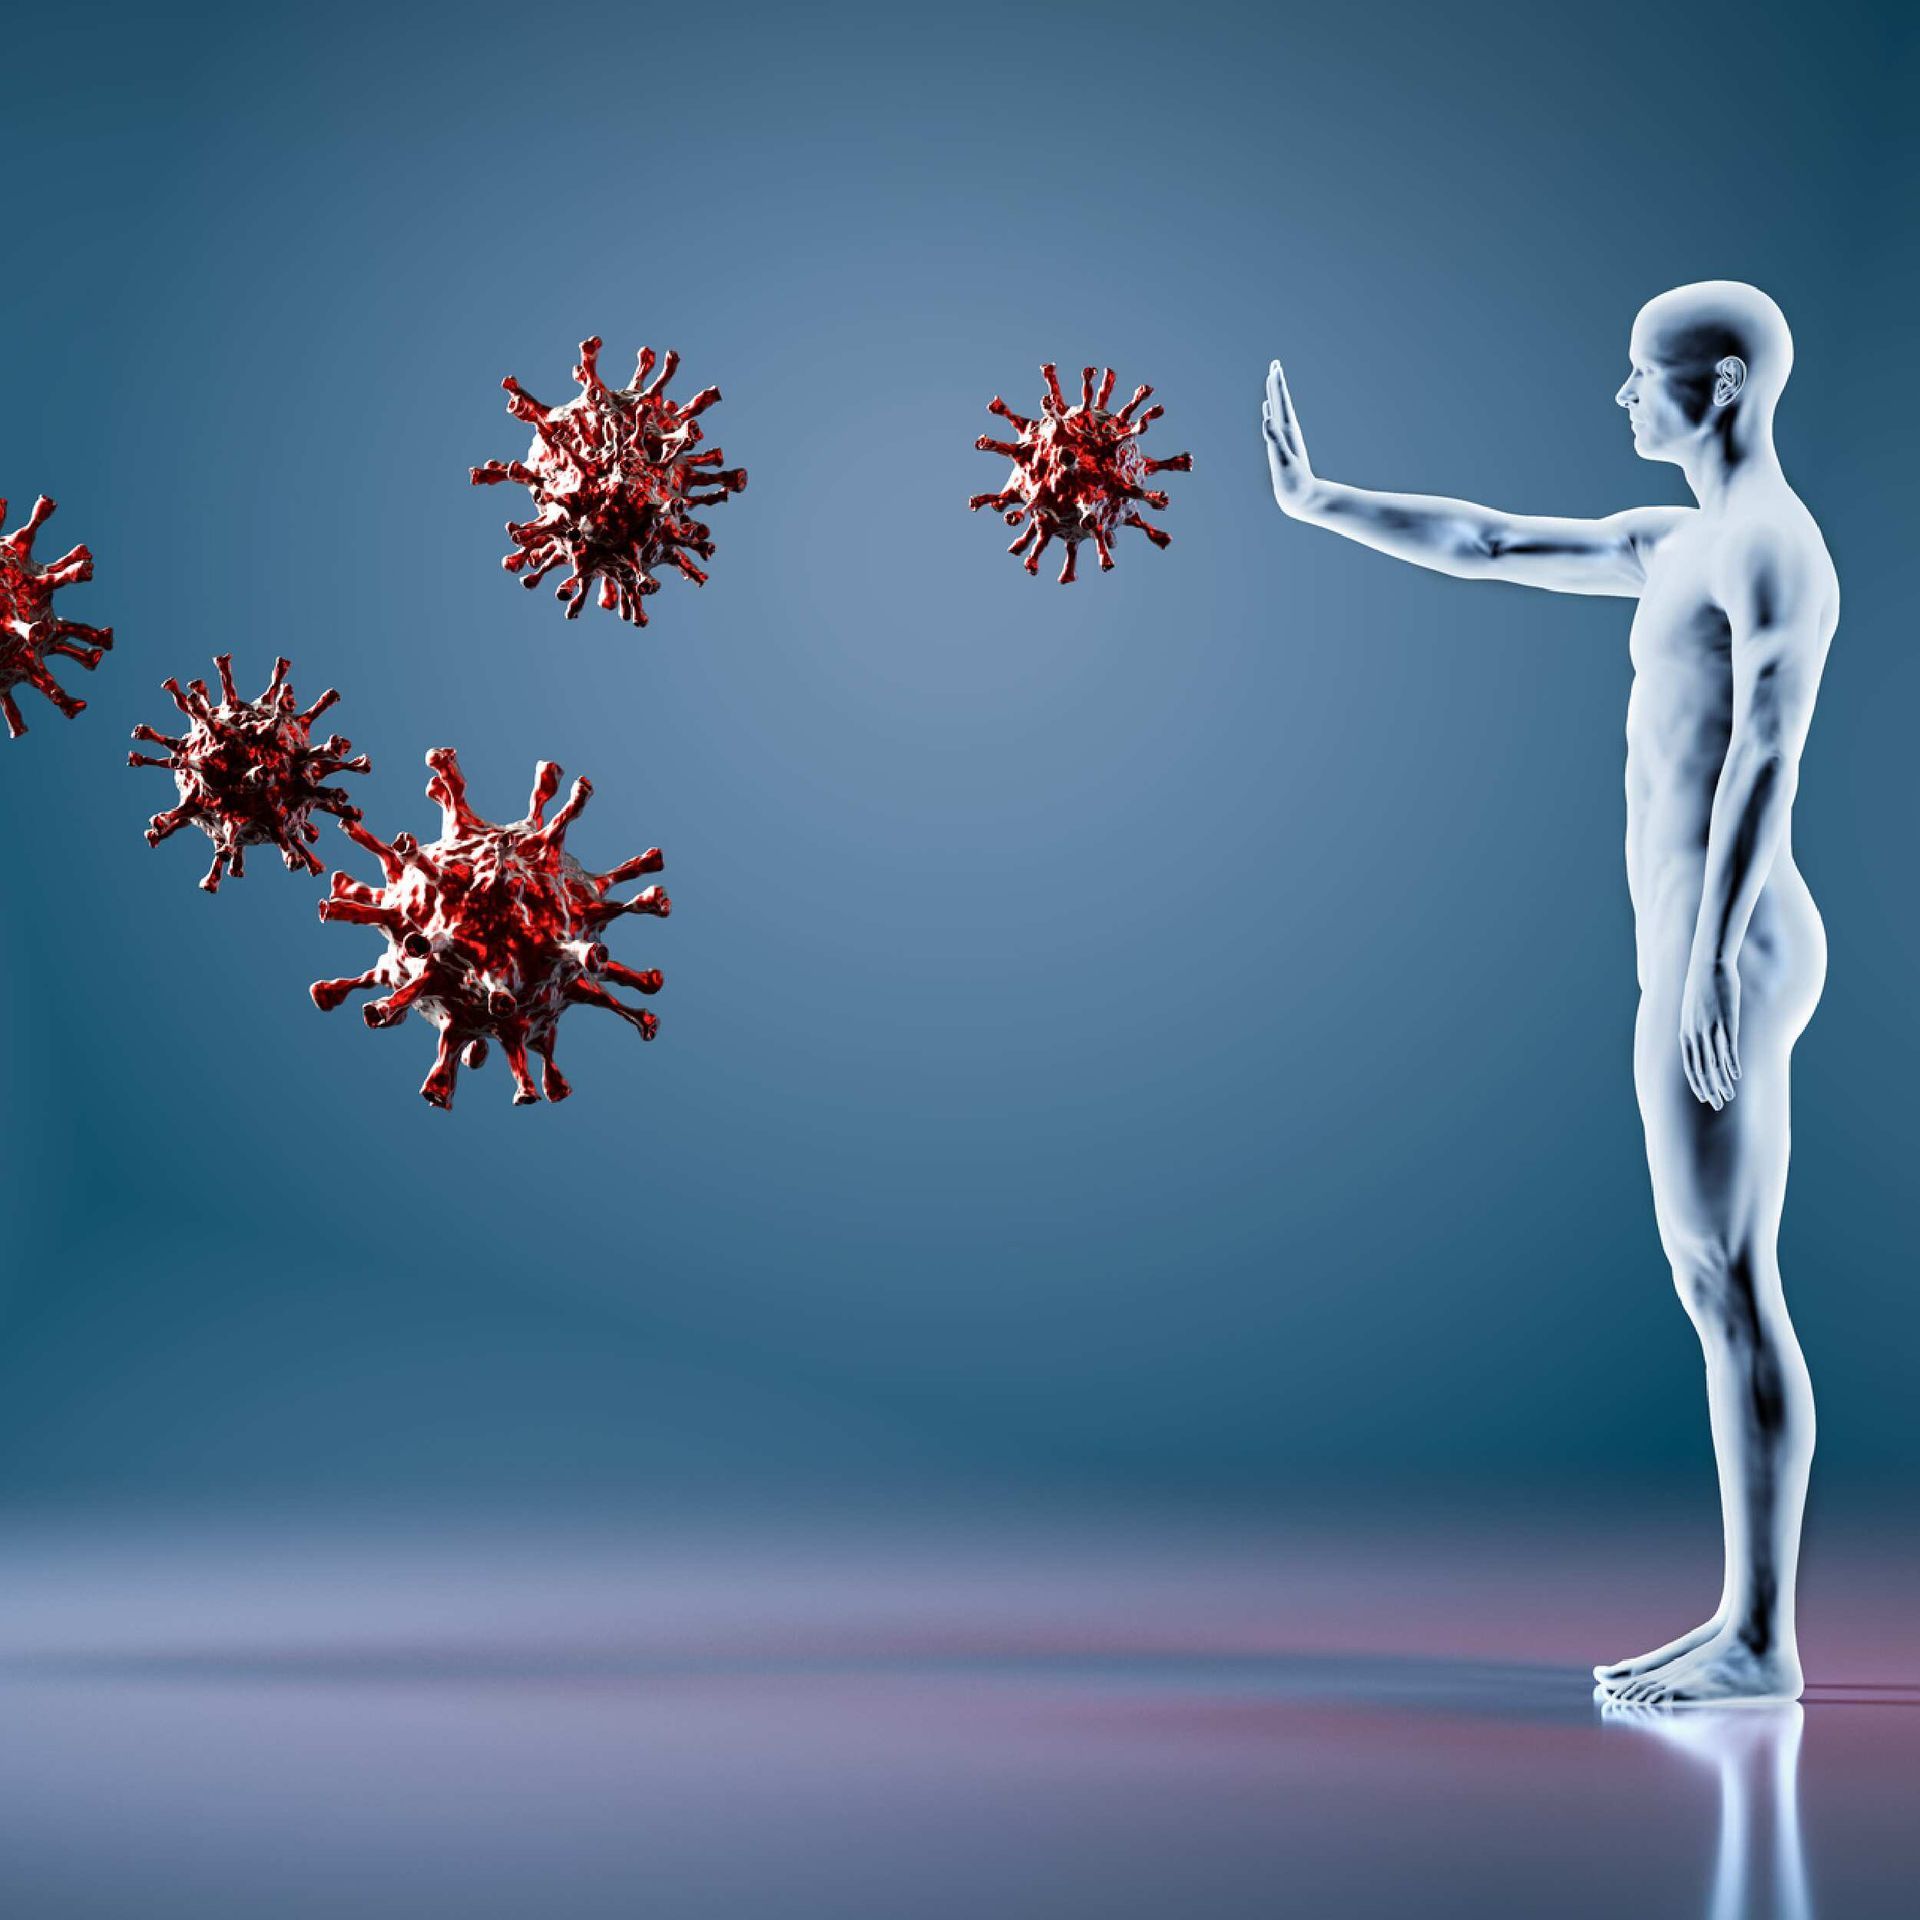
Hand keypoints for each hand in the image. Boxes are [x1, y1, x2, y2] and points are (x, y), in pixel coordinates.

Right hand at [1262, 361, 1316, 515]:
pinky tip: (1269, 412)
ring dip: (1275, 396)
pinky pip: (1275, 425)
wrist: (1304, 500)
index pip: (1282, 403)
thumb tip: (1267, 418)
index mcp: (1287, 432)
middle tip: (1275, 365)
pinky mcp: (1282, 448)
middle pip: (1282, 402)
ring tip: (1272, 382)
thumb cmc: (1294, 483)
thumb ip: (1275, 439)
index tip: (1275, 367)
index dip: (1277, 385)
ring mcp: (1285, 439)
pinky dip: (1272, 415)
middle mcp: (1288, 432)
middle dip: (1277, 384)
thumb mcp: (1283, 461)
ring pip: (1279, 412)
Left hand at [1679, 957, 1740, 1108]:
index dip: (1697, 1082)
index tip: (1704, 1097)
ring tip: (1729, 1097)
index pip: (1690, 1065)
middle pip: (1701, 1068)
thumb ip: (1692, 1026)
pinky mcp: (1725, 1021)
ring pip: (1715, 1062)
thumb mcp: (1691, 1009)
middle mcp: (1695, 1034)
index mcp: (1685, 1032)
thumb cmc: (1700, 986)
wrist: (1707, 965)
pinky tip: (1736, 1076)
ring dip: (1722, 1082)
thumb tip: (1693, 1036)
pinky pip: (1727, 1047)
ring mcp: (1710, 1028)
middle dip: (1709, 1089)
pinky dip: (1731, 1064)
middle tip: (1717, 1106)